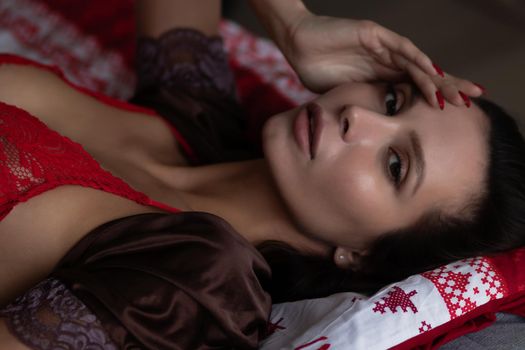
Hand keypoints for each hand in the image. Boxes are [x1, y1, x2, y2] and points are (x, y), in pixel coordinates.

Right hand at [283, 13, 482, 106]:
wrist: (297, 44)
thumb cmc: (315, 70)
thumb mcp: (341, 96)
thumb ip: (357, 108)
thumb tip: (362, 134)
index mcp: (381, 76)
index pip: (413, 89)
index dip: (433, 99)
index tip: (452, 115)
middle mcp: (387, 61)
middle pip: (423, 75)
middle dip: (447, 87)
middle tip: (472, 99)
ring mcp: (382, 46)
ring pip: (417, 63)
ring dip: (436, 79)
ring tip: (455, 93)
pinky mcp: (374, 34)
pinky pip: (400, 47)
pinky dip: (416, 59)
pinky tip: (432, 71)